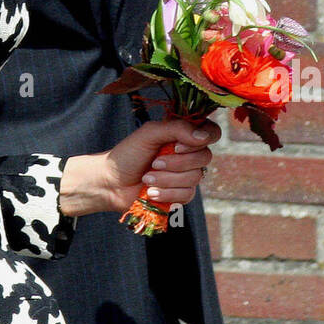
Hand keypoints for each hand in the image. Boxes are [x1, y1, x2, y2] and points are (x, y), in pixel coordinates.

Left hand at [103, 117, 220, 213]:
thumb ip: (177, 128)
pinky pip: (187, 195)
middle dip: (176, 163)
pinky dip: (166, 193)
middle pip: (205, 157)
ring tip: (147, 178)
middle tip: (154, 162)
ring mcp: (186, 175)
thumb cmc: (128, 154)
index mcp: (183, 135)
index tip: (177, 145)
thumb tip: (203, 137)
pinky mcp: (181, 194)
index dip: (202, 140)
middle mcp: (188, 154)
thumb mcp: (150, 133)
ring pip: (195, 178)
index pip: (211, 132)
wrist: (111, 183)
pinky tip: (151, 192)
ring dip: (167, 179)